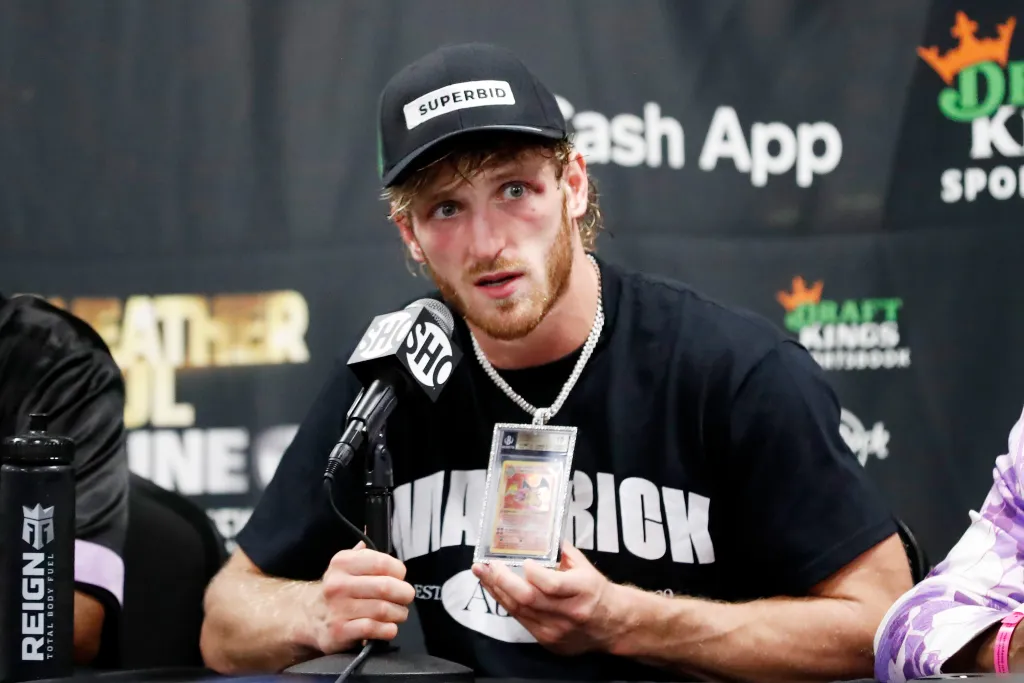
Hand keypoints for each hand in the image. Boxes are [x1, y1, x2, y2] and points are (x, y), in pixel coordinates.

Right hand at [308, 541, 414, 653]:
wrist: (309, 617)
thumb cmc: (338, 590)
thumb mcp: (345, 566)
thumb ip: (363, 554)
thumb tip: (368, 536)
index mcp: (342, 563)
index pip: (382, 562)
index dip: (399, 571)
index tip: (401, 577)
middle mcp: (338, 584)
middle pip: (385, 587)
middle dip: (404, 594)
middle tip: (406, 597)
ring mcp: (338, 609)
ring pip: (383, 609)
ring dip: (399, 613)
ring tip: (399, 613)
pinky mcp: (340, 632)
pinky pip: (373, 629)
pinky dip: (388, 630)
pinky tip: (389, 627)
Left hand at [471, 542, 626, 655]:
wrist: (612, 626)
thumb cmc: (596, 591)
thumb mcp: (585, 567)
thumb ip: (561, 551)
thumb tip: (538, 533)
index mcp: (582, 590)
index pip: (553, 584)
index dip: (533, 574)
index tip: (523, 561)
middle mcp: (569, 612)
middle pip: (529, 599)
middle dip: (502, 581)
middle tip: (486, 566)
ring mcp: (556, 630)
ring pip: (519, 610)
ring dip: (497, 591)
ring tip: (482, 574)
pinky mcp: (548, 640)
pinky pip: (520, 620)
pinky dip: (506, 603)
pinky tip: (496, 590)